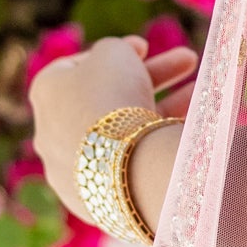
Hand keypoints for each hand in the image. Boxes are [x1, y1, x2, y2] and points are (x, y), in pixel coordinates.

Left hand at [31, 34, 199, 216]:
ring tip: (201, 97)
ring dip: (163, 110)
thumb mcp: (114, 52)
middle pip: (107, 98)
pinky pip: (128, 166)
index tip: (146, 47)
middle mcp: (50, 133)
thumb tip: (116, 59)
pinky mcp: (95, 199)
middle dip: (152, 78)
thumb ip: (113, 50)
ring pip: (123, 134)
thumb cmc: (112, 95)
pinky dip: (153, 148)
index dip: (118, 51)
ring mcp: (71, 170)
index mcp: (45, 93)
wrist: (122, 164)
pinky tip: (183, 137)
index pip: (79, 65)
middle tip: (189, 61)